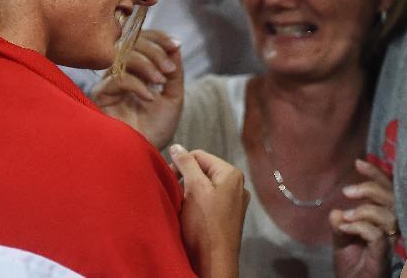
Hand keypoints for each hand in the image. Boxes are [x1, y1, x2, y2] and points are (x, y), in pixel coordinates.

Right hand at [92, 30, 182, 149]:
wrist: (146, 153)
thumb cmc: (158, 128)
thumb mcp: (173, 96)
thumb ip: (174, 71)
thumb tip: (176, 44)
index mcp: (137, 69)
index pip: (142, 40)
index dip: (158, 38)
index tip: (175, 45)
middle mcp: (121, 71)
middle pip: (131, 43)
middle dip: (154, 52)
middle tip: (169, 70)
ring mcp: (109, 82)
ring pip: (124, 56)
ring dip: (147, 65)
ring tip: (160, 83)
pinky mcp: (101, 95)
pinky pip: (118, 78)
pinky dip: (137, 84)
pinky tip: (148, 98)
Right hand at [170, 144, 248, 277]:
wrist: (214, 261)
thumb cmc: (205, 224)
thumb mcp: (194, 189)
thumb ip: (186, 164)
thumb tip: (176, 146)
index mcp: (232, 174)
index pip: (200, 156)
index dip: (182, 164)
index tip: (169, 177)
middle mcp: (237, 185)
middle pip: (203, 171)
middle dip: (186, 178)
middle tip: (174, 191)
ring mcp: (234, 202)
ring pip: (205, 187)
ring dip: (190, 192)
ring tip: (181, 203)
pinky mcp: (228, 216)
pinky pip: (209, 201)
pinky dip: (197, 204)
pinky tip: (190, 213)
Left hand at [331, 159, 395, 277]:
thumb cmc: (351, 262)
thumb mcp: (341, 237)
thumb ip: (339, 222)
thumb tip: (336, 211)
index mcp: (381, 218)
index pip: (386, 190)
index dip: (376, 174)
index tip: (359, 162)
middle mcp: (389, 226)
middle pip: (392, 198)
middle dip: (371, 188)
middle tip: (348, 191)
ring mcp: (389, 240)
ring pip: (389, 216)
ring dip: (364, 210)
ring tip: (346, 216)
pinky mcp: (383, 253)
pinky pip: (377, 234)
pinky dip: (360, 226)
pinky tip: (346, 228)